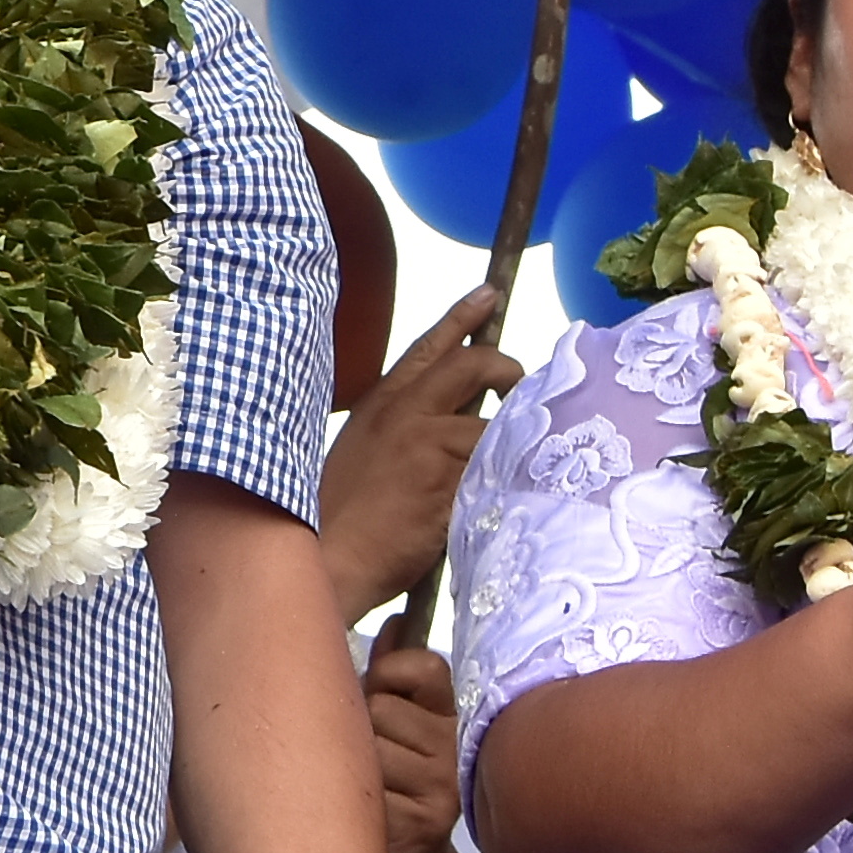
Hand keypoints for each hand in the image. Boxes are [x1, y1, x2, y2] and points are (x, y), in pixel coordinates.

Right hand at [315, 287, 513, 626]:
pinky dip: (505, 483)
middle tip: (521, 390)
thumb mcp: (365, 452)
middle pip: (473, 366)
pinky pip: (494, 469)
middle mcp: (404, 412)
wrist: (331, 557)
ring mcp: (425, 443)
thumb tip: (452, 419)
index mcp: (381, 403)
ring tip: (515, 470)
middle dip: (507, 371)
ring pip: (492, 426)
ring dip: (510, 446)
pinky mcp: (447, 479)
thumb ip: (403, 428)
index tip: (491, 295)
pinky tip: (507, 500)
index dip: (462, 317)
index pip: (428, 348)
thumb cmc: (342, 517)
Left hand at [365, 641, 476, 852]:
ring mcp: (441, 789)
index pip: (425, 666)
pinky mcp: (420, 823)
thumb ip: (392, 672)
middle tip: (364, 758)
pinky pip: (358, 787)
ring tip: (360, 790)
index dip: (389, 674)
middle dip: (356, 725)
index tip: (380, 694)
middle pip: (380, 706)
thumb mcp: (395, 726)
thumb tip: (394, 619)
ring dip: (347, 765)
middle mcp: (453, 751)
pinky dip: (345, 800)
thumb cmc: (388, 790)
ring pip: (366, 745)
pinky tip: (359, 818)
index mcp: (448, 719)